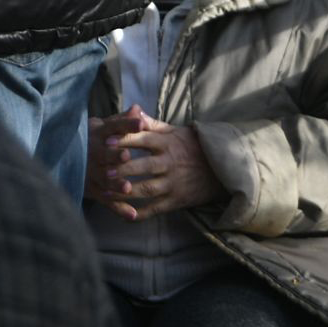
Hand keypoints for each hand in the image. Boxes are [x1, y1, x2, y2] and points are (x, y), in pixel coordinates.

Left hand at [100, 107, 216, 219]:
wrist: (222, 169)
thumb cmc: (192, 147)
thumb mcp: (175, 132)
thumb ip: (152, 124)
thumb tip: (134, 110)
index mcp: (168, 144)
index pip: (144, 140)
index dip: (125, 140)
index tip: (106, 141)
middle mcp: (170, 163)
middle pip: (145, 166)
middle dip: (124, 169)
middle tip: (104, 172)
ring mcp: (174, 183)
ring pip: (148, 189)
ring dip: (127, 193)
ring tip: (107, 194)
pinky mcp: (177, 200)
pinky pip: (156, 208)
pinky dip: (141, 214)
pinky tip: (125, 216)